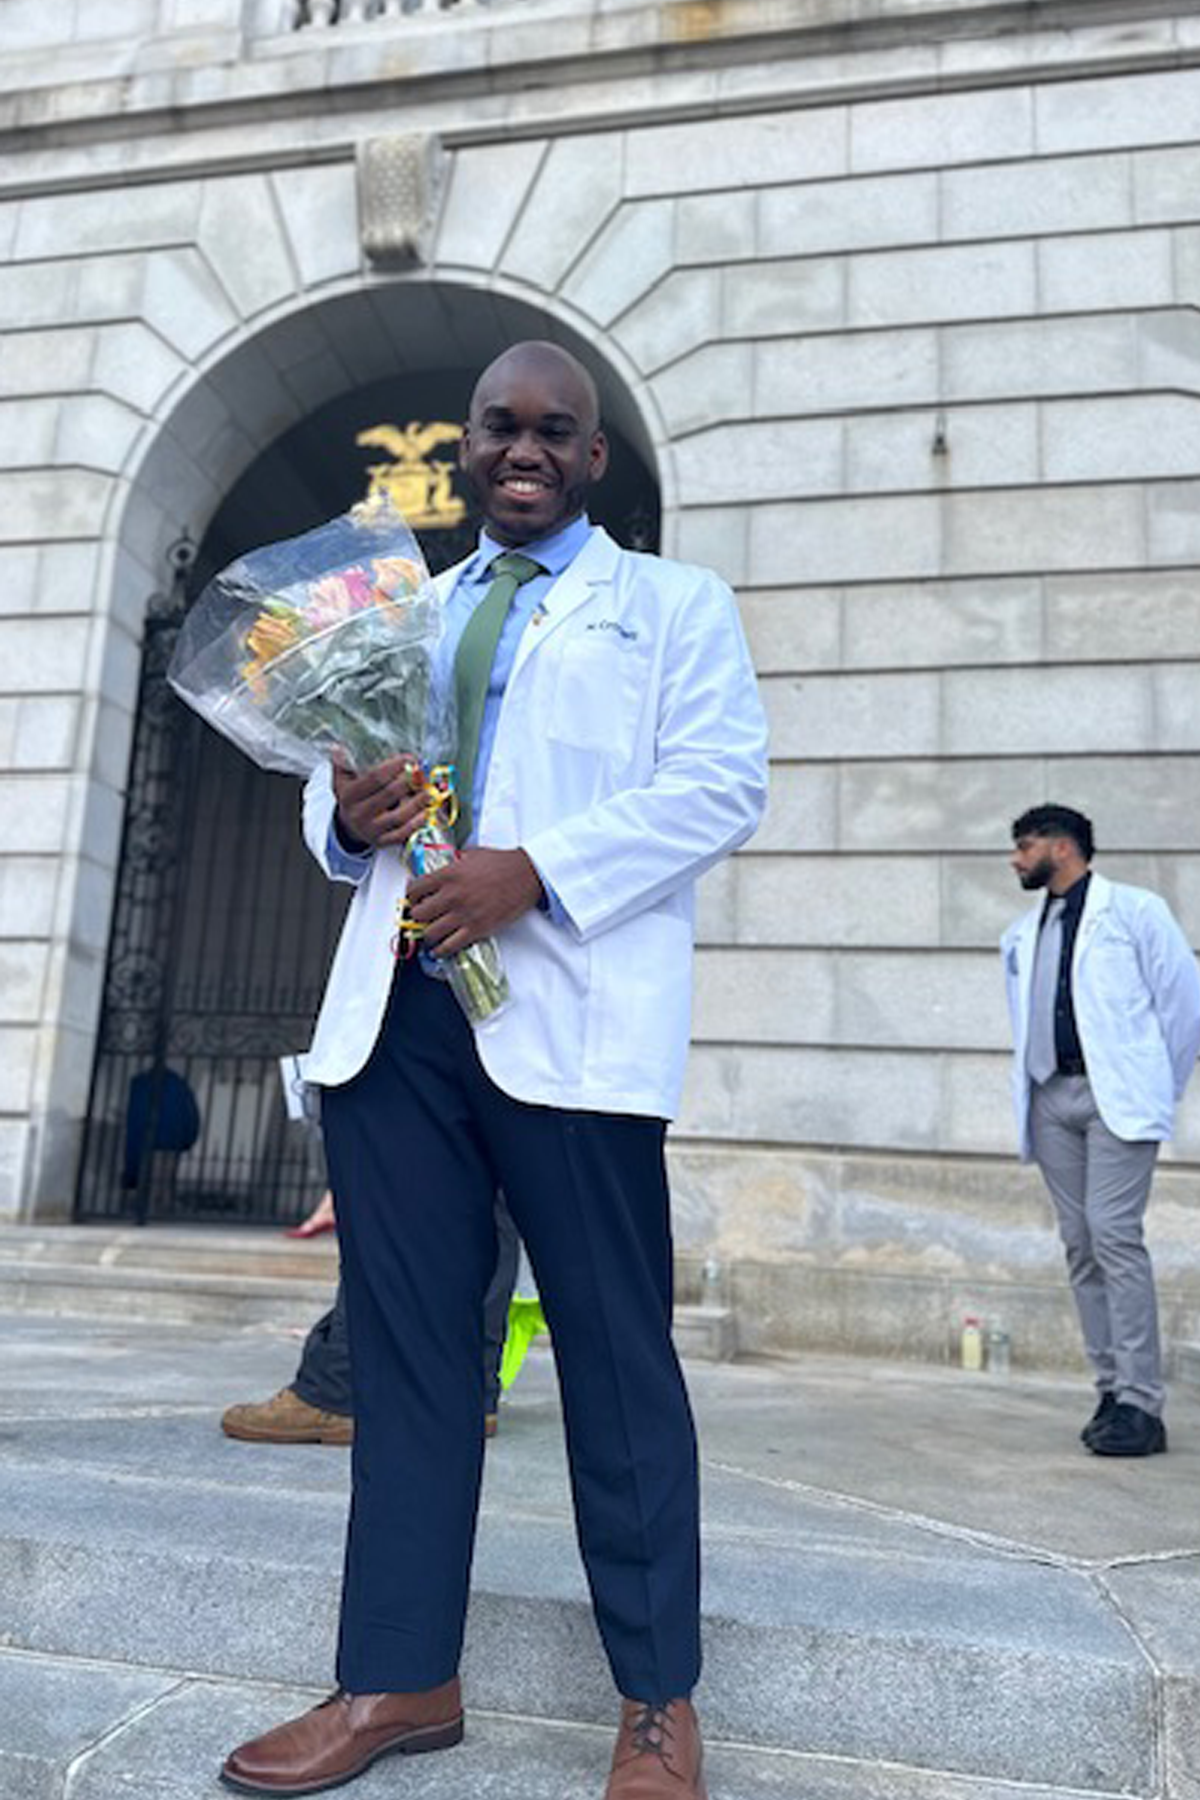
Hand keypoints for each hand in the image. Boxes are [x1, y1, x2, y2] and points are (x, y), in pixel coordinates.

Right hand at [333, 755, 424, 850]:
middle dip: (408, 781)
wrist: (350, 827)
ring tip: (429, 790)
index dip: (394, 766)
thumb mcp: (342, 781)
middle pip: (389, 795)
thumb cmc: (352, 798)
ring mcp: (371, 830)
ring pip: (398, 816)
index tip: (410, 758)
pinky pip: (402, 834)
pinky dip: (416, 823)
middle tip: (422, 771)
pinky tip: (427, 812)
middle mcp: (358, 814)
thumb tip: (338, 747)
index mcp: (349, 796)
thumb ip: (343, 763)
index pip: (374, 778)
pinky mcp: (382, 842)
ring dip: (417, 802)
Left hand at [406, 848, 543, 955]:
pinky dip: (441, 950)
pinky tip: (439, 948)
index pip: (414, 889)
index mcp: (448, 874)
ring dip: (428, 934)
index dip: (412, 895)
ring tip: (431, 932)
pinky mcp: (477, 929)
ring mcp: (464, 914)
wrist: (527, 875)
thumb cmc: (502, 863)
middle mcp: (452, 895)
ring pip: (430, 933)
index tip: (415, 898)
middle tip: (423, 915)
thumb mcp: (471, 853)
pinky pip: (449, 946)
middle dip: (418, 915)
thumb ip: (451, 861)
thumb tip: (438, 866)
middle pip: (418, 913)